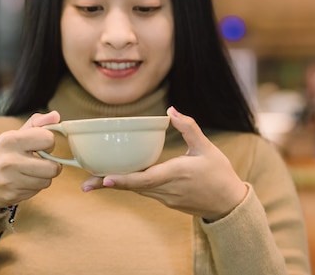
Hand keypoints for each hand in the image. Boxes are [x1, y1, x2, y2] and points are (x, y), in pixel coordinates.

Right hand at [0, 111, 62, 208]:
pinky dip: (33, 186)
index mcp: (10, 140)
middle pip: (52, 167)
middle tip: (39, 161)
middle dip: (51, 164)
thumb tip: (56, 116)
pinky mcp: (12, 196)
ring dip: (42, 177)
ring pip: (47, 181)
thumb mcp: (13, 135)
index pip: (48, 139)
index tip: (40, 145)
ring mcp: (10, 180)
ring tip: (30, 171)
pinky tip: (22, 181)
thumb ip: (36, 124)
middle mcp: (9, 161)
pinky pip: (37, 191)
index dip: (48, 142)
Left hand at [81, 107, 246, 220]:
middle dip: (108, 184)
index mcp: (175, 174)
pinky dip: (130, 185)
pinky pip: (145, 192)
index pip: (143, 179)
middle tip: (85, 184)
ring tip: (93, 181)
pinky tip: (118, 179)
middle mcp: (166, 189)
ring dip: (116, 185)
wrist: (230, 204)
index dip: (122, 179)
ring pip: (136, 190)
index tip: (104, 178)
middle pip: (132, 187)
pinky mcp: (167, 201)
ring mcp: (165, 198)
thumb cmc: (220, 174)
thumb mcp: (207, 148)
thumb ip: (189, 128)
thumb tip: (171, 110)